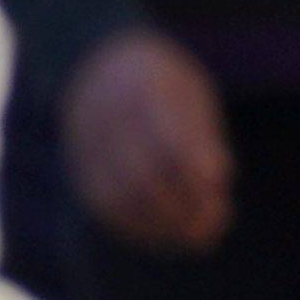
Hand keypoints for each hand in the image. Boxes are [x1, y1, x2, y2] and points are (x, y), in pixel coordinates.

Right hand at [61, 30, 233, 256]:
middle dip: (183, 205)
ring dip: (163, 224)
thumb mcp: (186, 90)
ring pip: (121, 198)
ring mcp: (86, 146)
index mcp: (138, 88)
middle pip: (142, 174)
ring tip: (197, 235)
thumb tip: (217, 180)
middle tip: (214, 224)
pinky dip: (139, 228)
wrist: (94, 63)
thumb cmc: (160, 83)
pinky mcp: (79, 169)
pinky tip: (169, 235)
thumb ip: (200, 133)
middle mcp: (106, 118)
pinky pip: (105, 207)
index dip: (194, 165)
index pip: (166, 135)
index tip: (220, 181)